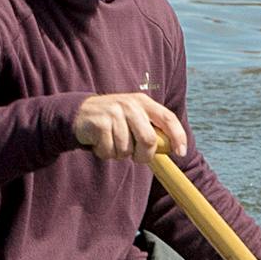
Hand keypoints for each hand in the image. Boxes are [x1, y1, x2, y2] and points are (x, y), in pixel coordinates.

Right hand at [73, 92, 187, 165]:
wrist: (79, 112)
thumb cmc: (114, 121)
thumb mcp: (135, 118)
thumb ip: (152, 129)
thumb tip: (171, 148)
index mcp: (143, 102)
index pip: (168, 118)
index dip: (178, 136)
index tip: (181, 152)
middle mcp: (130, 104)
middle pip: (148, 140)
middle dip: (143, 155)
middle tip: (136, 157)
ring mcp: (114, 112)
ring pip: (126, 149)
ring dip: (119, 154)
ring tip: (112, 143)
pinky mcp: (99, 123)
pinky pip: (109, 151)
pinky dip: (105, 153)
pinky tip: (100, 142)